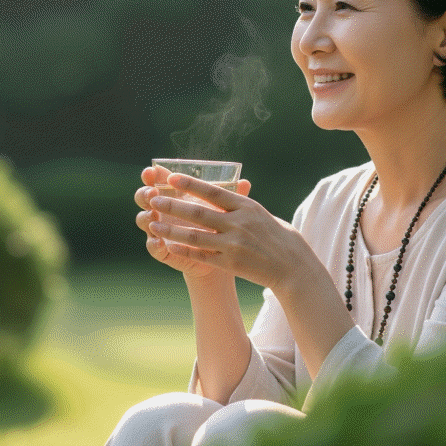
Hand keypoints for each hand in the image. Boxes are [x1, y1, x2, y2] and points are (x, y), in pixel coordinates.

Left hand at [137, 170, 317, 292]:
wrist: (293, 267)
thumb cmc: (278, 236)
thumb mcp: (260, 213)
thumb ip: (240, 204)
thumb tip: (221, 192)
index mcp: (246, 207)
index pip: (213, 192)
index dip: (190, 184)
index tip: (171, 178)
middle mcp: (238, 223)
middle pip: (199, 213)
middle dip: (173, 205)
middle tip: (152, 199)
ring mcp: (233, 245)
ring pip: (195, 235)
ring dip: (171, 229)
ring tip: (152, 223)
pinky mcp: (230, 263)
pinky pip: (201, 255)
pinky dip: (183, 250)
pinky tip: (168, 245)